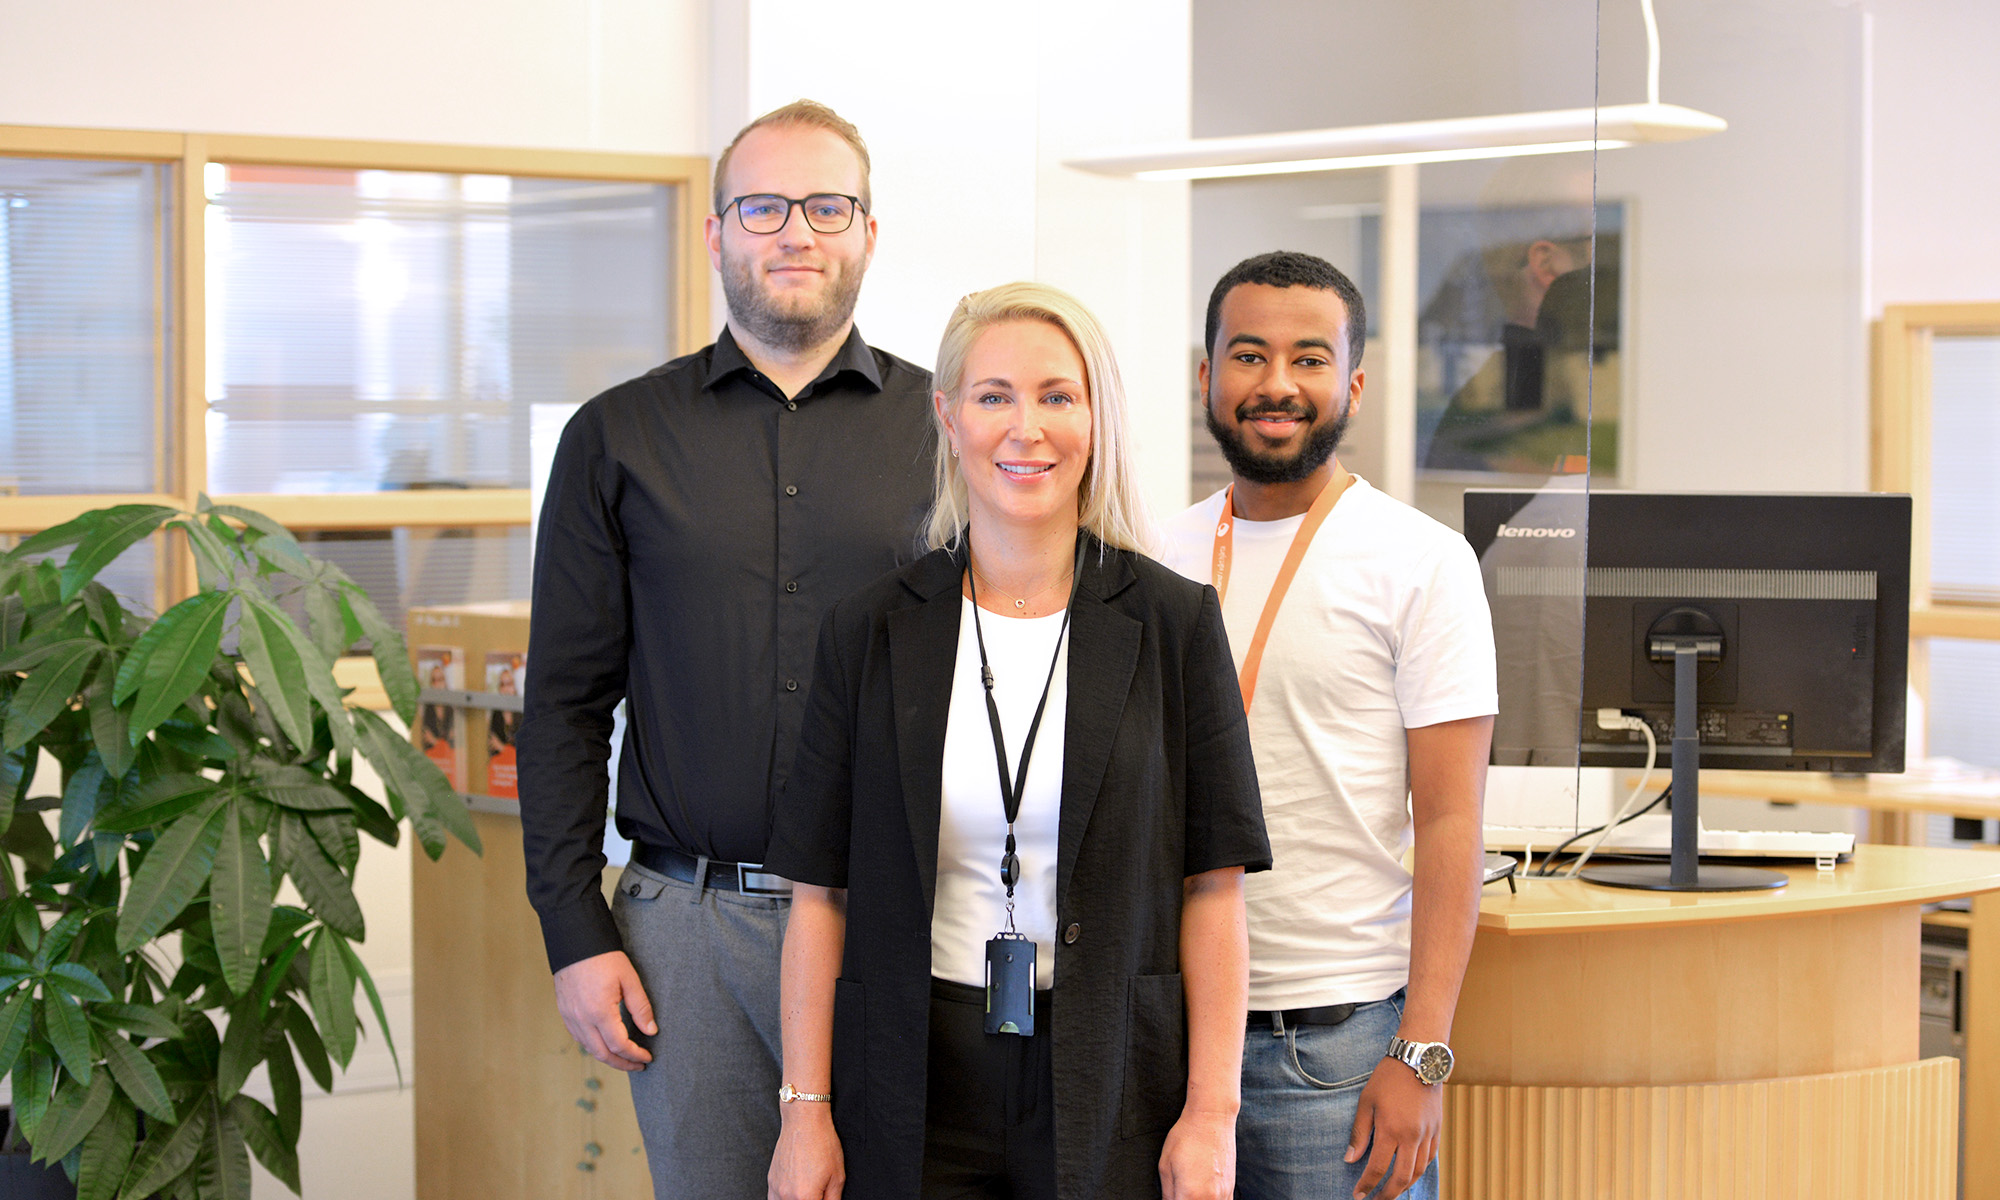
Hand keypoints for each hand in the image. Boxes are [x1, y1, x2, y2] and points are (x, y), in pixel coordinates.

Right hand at [552, 950, 655, 1070]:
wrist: (575, 941)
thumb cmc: (604, 957)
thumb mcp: (629, 979)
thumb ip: (640, 1007)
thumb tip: (651, 1031)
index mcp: (600, 1012)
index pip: (620, 1045)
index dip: (635, 1055)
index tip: (647, 1057)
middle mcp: (582, 1019)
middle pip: (603, 1054)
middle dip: (622, 1063)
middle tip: (638, 1065)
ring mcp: (570, 1017)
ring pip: (589, 1048)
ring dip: (608, 1056)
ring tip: (624, 1057)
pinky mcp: (564, 1012)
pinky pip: (579, 1037)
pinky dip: (593, 1045)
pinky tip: (605, 1043)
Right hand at [768, 1105, 843, 1199]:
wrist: (804, 1121)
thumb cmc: (822, 1143)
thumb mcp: (837, 1176)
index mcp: (805, 1197)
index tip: (824, 1198)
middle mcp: (787, 1196)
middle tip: (818, 1193)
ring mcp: (776, 1189)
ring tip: (806, 1195)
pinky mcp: (771, 1181)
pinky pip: (773, 1199)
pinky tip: (793, 1196)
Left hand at [1159, 1106, 1235, 1199]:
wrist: (1211, 1118)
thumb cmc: (1185, 1137)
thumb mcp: (1165, 1166)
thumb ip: (1167, 1194)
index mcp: (1190, 1195)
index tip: (1171, 1197)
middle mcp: (1210, 1199)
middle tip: (1178, 1193)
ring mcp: (1224, 1195)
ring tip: (1188, 1193)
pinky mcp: (1231, 1189)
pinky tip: (1203, 1195)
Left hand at [1345, 1058, 1440, 1198]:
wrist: (1419, 1060)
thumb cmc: (1388, 1078)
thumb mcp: (1366, 1102)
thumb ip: (1359, 1133)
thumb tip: (1350, 1159)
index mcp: (1390, 1130)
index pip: (1377, 1168)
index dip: (1366, 1185)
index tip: (1358, 1195)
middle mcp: (1411, 1137)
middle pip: (1401, 1178)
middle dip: (1387, 1194)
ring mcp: (1427, 1134)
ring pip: (1418, 1171)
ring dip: (1405, 1185)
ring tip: (1392, 1190)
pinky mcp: (1437, 1130)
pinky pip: (1430, 1158)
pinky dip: (1419, 1169)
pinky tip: (1410, 1172)